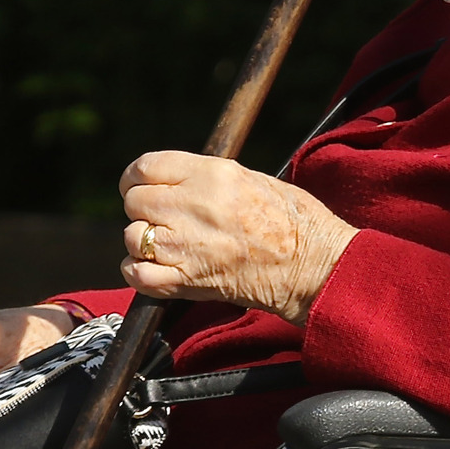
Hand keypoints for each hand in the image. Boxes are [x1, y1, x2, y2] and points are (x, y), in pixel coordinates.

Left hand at [118, 153, 356, 324]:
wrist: (316, 267)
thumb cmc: (295, 222)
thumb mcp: (251, 178)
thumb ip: (206, 177)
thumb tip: (174, 181)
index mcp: (211, 174)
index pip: (145, 167)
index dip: (136, 178)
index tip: (140, 187)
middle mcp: (193, 206)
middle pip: (135, 202)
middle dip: (144, 211)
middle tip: (162, 221)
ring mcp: (188, 245)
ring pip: (134, 237)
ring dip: (144, 243)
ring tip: (167, 247)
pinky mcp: (189, 281)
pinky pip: (138, 274)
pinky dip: (139, 273)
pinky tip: (154, 270)